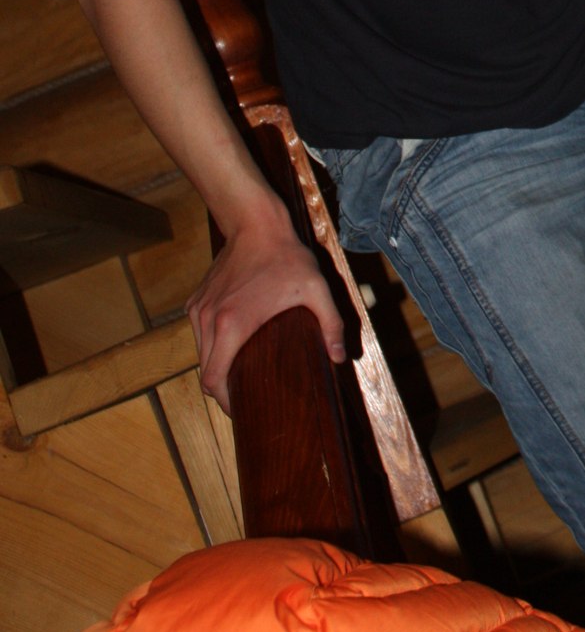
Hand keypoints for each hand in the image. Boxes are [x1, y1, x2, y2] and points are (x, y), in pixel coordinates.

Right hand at [186, 205, 346, 411]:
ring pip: (201, 353)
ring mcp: (199, 310)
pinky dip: (211, 346)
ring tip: (240, 373)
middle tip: (247, 396)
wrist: (255, 222)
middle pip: (205, 372)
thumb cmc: (286, 257)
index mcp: (232, 326)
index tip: (241, 409)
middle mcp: (208, 321)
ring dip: (216, 366)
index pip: (213, 381)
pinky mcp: (197, 300)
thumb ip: (331, 324)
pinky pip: (199, 334)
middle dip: (223, 389)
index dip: (224, 402)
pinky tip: (233, 345)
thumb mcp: (317, 290)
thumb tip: (341, 358)